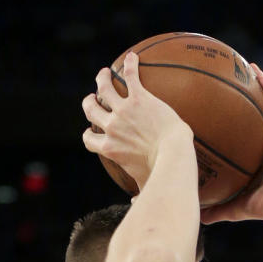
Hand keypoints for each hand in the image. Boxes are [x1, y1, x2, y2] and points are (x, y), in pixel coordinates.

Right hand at [81, 52, 192, 189]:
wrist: (173, 154)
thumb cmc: (161, 174)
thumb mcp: (144, 185)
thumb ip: (138, 193)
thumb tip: (137, 205)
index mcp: (109, 148)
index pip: (89, 139)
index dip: (89, 132)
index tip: (92, 128)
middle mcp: (112, 127)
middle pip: (91, 110)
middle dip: (89, 102)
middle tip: (94, 96)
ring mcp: (124, 111)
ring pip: (103, 88)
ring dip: (102, 78)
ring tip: (105, 73)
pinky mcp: (139, 98)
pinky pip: (131, 77)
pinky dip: (130, 66)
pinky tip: (133, 57)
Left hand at [199, 63, 262, 236]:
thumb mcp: (233, 207)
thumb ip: (215, 210)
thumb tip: (194, 216)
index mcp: (257, 156)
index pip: (245, 132)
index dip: (234, 118)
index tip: (217, 106)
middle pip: (256, 112)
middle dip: (246, 94)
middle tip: (228, 78)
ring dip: (258, 83)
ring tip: (244, 65)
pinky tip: (256, 72)